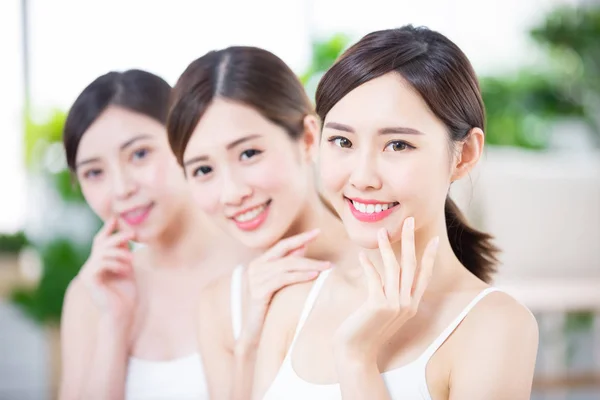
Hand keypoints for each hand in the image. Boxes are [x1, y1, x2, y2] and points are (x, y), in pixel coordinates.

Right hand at [79, 217, 136, 327]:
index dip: (107, 230)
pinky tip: (126, 270)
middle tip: (132, 234)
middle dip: (118, 237)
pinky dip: (116, 264)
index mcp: (98, 263)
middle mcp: (90, 267)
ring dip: (120, 254)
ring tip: (132, 261)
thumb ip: (124, 254)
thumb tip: (126, 236)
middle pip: (101, 244)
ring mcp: (87, 273)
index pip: (100, 242)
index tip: (115, 218)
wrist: (122, 313)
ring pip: (103, 252)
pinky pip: (101, 263)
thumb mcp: (128, 269)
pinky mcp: (89, 280)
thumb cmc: (126, 294)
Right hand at [238, 229, 330, 347]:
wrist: (254, 329)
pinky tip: (313, 276)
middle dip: (309, 255)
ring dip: (309, 266)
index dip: (300, 238)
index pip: (282, 245)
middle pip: (286, 255)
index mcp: (259, 262)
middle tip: (327, 259)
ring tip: (326, 268)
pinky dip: (299, 276)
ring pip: (287, 266)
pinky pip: (283, 279)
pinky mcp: (258, 291)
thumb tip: (303, 247)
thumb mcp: (279, 281)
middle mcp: (255, 267)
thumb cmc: (268, 305)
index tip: (317, 232)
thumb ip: (288, 264)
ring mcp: (255, 278)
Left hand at [333, 217, 438, 362]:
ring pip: (394, 268)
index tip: (434, 239)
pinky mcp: (378, 305)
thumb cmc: (366, 330)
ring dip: (387, 247)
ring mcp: (394, 305)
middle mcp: (407, 304)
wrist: (356, 353)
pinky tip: (362, 256)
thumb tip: (386, 271)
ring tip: (380, 231)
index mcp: (411, 304)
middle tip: (409, 221)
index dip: (429, 256)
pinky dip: (368, 265)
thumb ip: (389, 292)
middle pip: (412, 265)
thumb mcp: (383, 310)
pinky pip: (375, 278)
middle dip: (410, 241)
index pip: (424, 275)